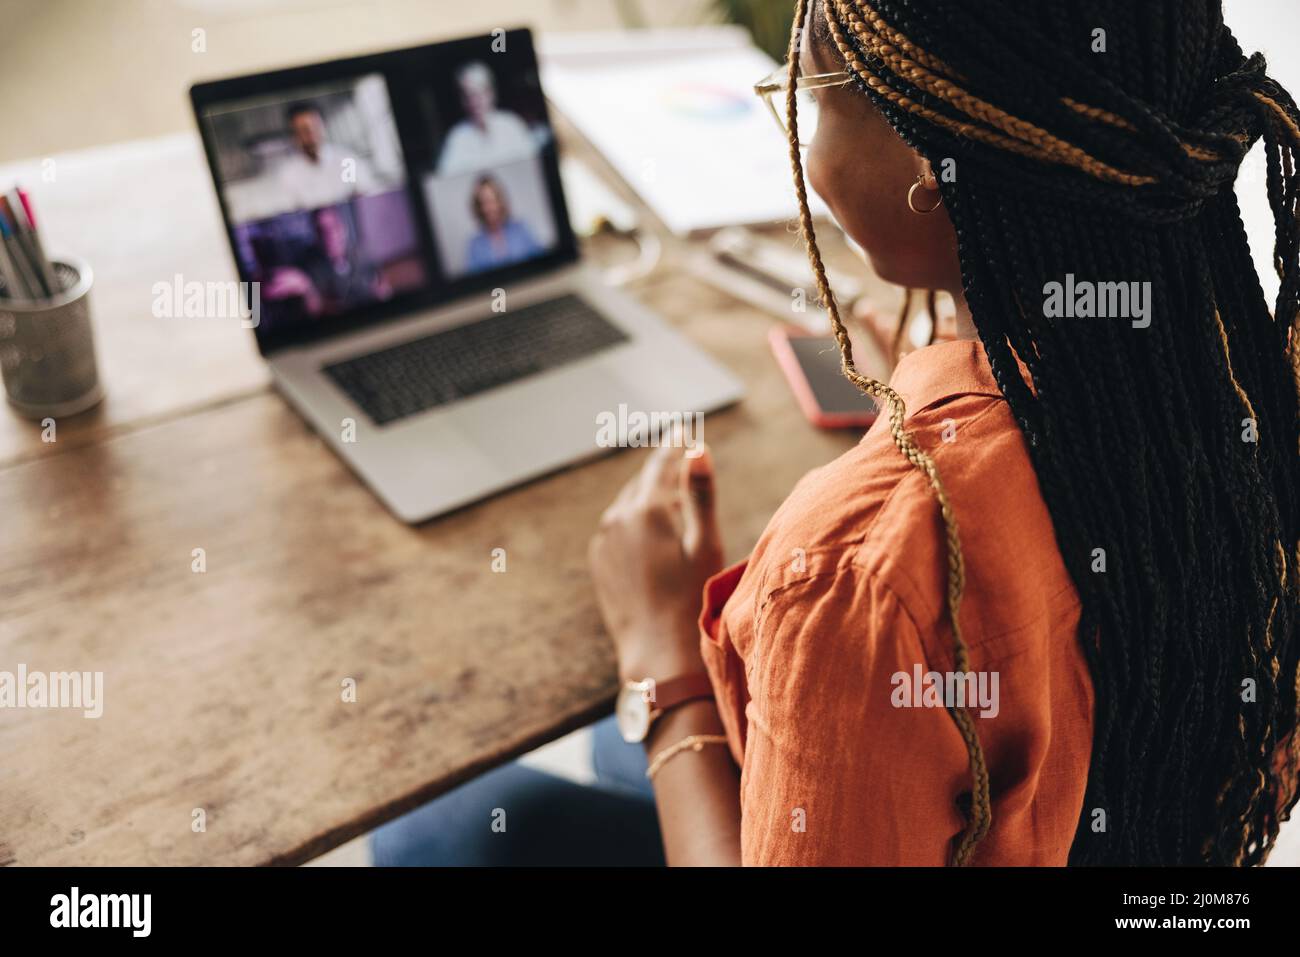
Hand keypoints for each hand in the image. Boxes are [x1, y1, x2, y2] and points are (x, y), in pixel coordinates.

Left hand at [588, 441, 724, 682]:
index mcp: (646, 510)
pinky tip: (650, 530)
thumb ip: (700, 494)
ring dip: (648, 496)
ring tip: (668, 492)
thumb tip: (697, 449)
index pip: (662, 464)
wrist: (656, 652)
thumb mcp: (703, 545)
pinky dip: (634, 520)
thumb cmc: (690, 599)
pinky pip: (618, 528)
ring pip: (629, 504)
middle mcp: (618, 518)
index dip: (676, 444)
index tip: (683, 427)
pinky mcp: (599, 560)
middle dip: (662, 469)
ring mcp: (604, 539)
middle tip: (679, 451)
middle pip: (644, 482)